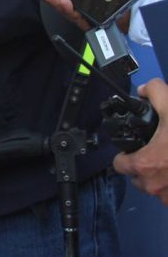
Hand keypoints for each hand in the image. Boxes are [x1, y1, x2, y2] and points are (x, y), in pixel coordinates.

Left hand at [113, 79, 167, 204]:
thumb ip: (155, 92)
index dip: (125, 154)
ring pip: (157, 189)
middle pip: (138, 178)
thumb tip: (145, 90)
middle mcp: (155, 185)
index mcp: (145, 164)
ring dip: (161, 179)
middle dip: (144, 167)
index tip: (136, 148)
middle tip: (158, 153)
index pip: (119, 165)